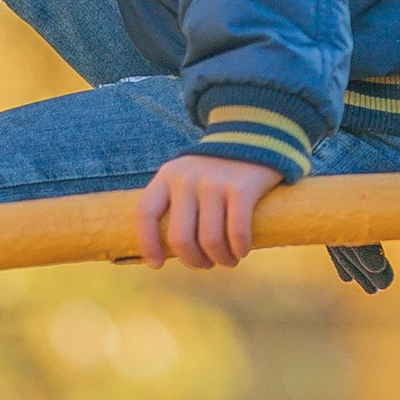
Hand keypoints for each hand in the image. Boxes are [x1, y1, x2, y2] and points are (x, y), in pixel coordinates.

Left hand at [135, 154, 282, 269]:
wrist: (254, 134)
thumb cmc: (216, 170)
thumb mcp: (187, 176)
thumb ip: (176, 203)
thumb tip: (169, 250)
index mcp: (167, 175)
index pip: (145, 213)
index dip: (148, 244)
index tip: (157, 264)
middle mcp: (187, 178)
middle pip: (180, 238)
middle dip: (193, 260)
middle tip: (205, 264)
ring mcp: (214, 182)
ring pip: (209, 240)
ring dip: (220, 259)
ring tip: (227, 260)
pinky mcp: (242, 188)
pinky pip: (236, 232)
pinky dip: (239, 249)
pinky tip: (242, 251)